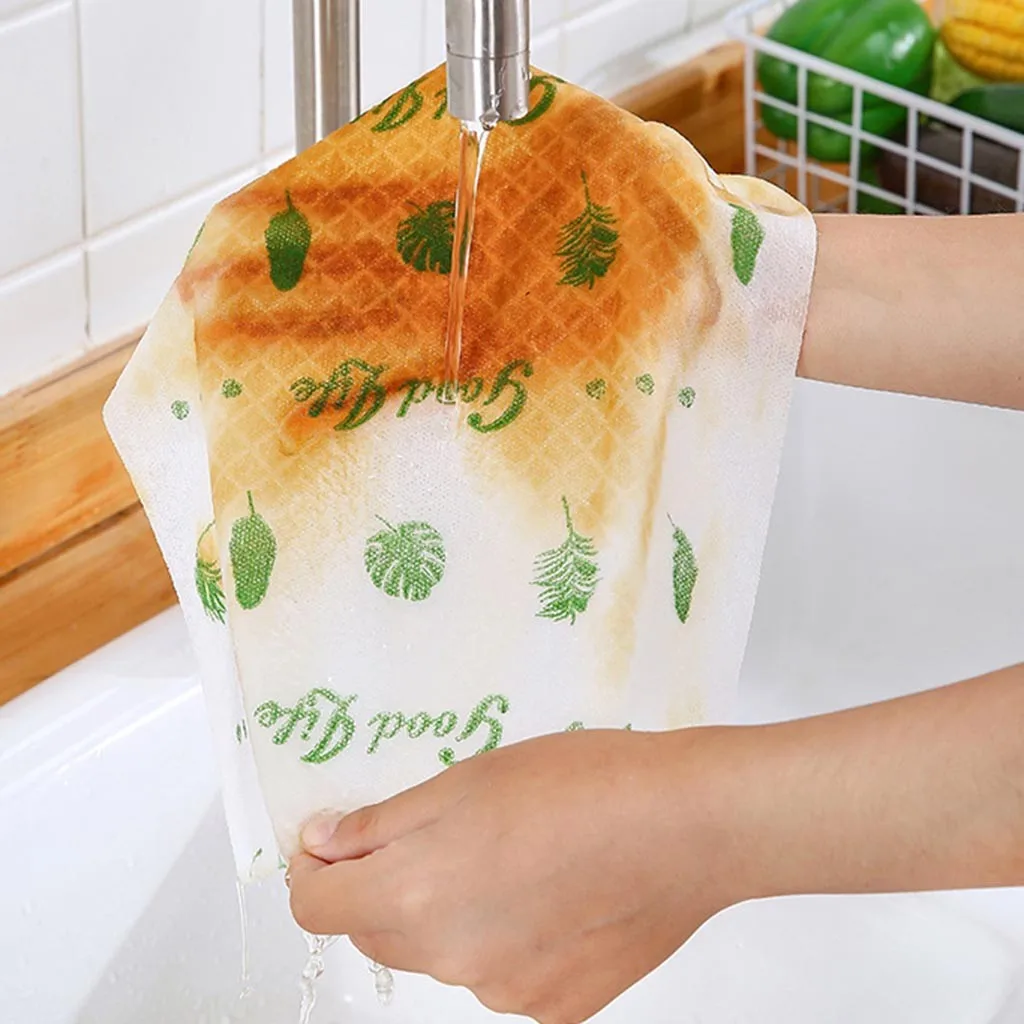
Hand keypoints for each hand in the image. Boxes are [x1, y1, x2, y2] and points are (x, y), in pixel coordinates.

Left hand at [288, 664, 1023, 1021]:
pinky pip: (498, 973)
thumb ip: (384, 823)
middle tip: (428, 829)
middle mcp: (450, 960)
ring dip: (447, 909)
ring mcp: (504, 993)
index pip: (316, 907)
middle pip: (378, 931)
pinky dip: (502, 937)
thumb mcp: (468, 778)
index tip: (330, 840)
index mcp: (415, 897)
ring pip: (441, 952)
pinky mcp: (554, 1008)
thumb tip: (321, 844)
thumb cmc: (583, 783)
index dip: (313, 869)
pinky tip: (548, 890)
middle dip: (381, 884)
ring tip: (508, 852)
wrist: (687, 826)